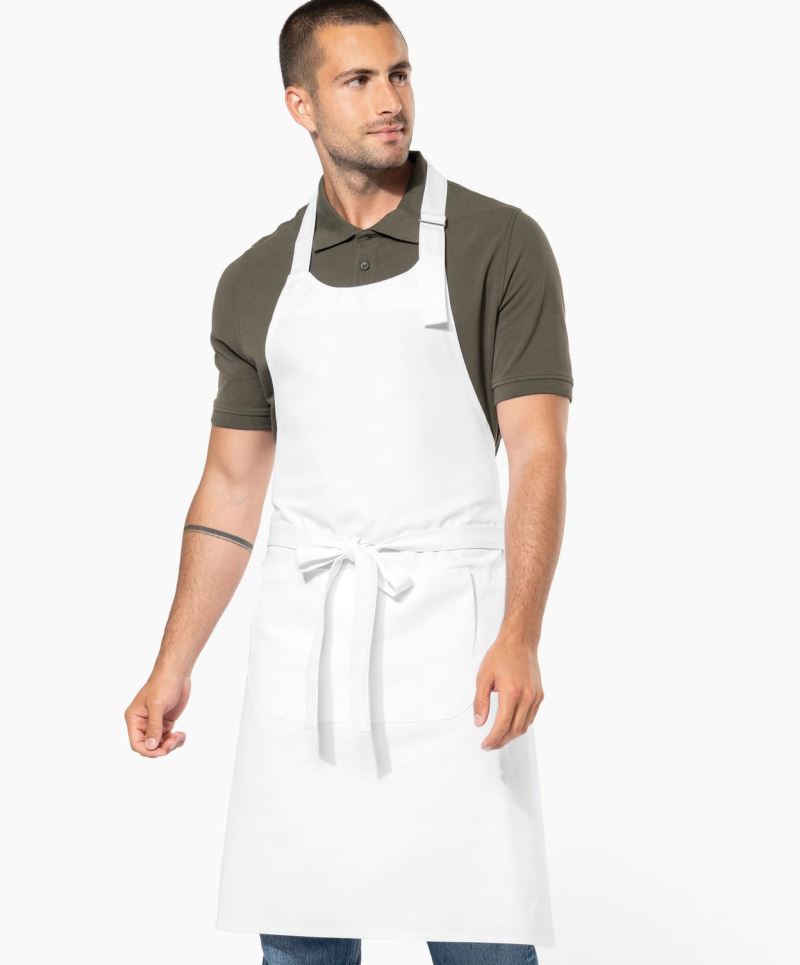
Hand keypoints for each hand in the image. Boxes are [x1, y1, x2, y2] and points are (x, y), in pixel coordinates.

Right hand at [124, 669, 190, 757]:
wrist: (176, 672)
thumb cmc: (163, 684)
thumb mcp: (157, 705)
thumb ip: (154, 726)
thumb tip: (151, 747)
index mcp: (134, 719)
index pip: (136, 743)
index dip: (148, 751)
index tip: (163, 750)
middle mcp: (142, 723)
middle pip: (149, 746)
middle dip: (161, 748)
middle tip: (174, 741)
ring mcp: (154, 723)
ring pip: (159, 744)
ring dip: (170, 745)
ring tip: (180, 736)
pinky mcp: (165, 722)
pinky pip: (168, 738)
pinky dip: (175, 740)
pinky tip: (182, 734)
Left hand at [473, 629, 543, 749]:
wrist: (519, 641)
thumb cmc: (501, 655)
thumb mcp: (483, 677)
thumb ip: (480, 702)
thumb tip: (479, 722)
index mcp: (511, 692)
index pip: (502, 725)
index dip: (493, 739)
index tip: (485, 744)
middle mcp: (527, 696)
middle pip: (515, 730)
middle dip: (501, 741)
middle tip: (490, 744)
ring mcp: (535, 697)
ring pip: (525, 726)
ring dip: (511, 735)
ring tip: (498, 736)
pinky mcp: (540, 695)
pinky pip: (531, 717)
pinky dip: (520, 725)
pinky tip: (510, 724)